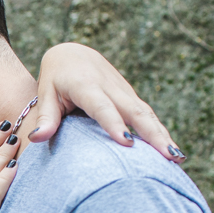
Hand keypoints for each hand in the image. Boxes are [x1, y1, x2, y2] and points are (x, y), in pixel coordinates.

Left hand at [28, 43, 185, 162]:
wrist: (72, 53)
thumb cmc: (55, 77)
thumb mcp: (45, 94)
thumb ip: (46, 117)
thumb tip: (36, 139)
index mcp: (86, 85)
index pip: (102, 106)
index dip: (114, 123)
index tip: (126, 141)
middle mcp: (110, 86)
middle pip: (135, 111)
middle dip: (152, 134)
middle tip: (167, 157)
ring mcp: (124, 90)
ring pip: (146, 113)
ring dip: (162, 135)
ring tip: (176, 159)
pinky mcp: (130, 96)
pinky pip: (147, 115)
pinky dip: (159, 131)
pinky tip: (170, 152)